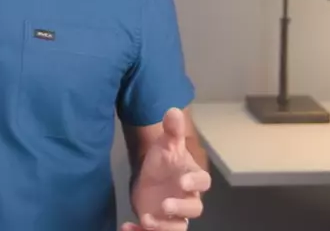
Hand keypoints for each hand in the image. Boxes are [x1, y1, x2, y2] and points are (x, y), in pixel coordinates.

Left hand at [122, 108, 211, 230]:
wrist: (151, 176)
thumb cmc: (164, 161)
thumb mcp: (166, 144)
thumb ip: (172, 130)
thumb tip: (173, 110)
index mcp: (193, 178)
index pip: (203, 182)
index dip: (195, 182)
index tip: (183, 180)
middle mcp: (188, 199)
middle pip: (194, 209)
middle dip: (180, 209)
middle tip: (164, 205)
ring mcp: (174, 215)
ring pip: (177, 227)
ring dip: (163, 227)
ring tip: (145, 220)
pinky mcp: (160, 225)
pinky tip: (126, 227)